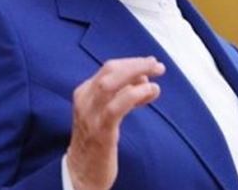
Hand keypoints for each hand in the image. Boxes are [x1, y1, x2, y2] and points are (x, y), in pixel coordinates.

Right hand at [66, 56, 165, 189]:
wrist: (80, 174)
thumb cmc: (96, 142)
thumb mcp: (105, 113)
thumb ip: (122, 94)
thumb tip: (143, 77)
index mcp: (84, 93)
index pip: (109, 68)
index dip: (132, 63)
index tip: (150, 63)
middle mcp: (84, 100)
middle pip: (110, 70)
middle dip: (136, 64)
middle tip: (157, 65)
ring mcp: (90, 115)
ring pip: (110, 83)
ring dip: (136, 74)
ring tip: (156, 77)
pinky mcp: (99, 132)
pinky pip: (115, 107)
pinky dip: (134, 95)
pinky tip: (149, 92)